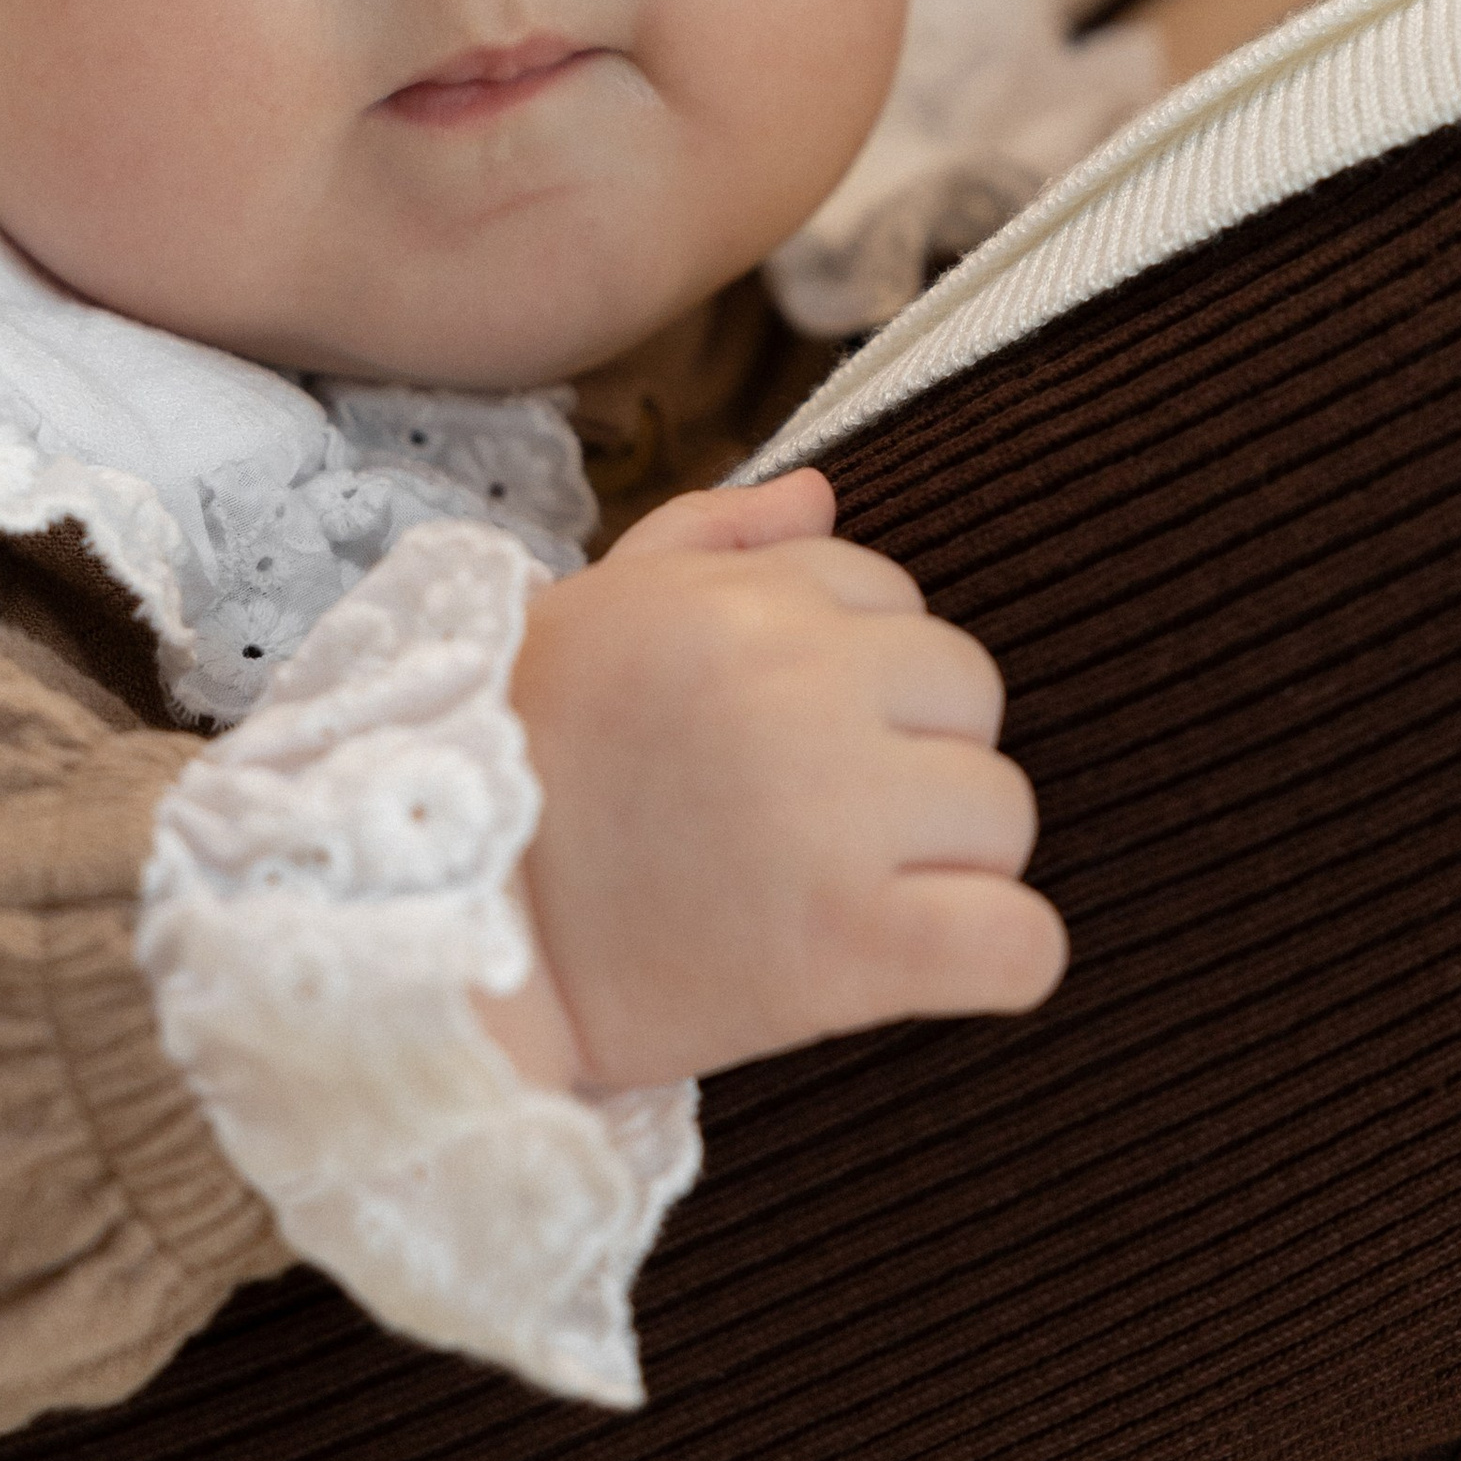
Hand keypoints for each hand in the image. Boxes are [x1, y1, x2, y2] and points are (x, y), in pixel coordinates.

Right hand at [478, 469, 1062, 1092]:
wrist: (443, 935)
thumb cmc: (515, 768)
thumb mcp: (592, 612)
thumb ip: (711, 536)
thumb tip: (823, 493)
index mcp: (740, 602)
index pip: (892, 599)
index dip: (850, 677)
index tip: (783, 744)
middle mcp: (796, 685)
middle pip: (968, 693)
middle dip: (913, 754)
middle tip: (820, 826)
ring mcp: (831, 815)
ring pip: (1003, 812)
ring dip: (950, 859)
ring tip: (844, 898)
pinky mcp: (849, 947)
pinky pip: (1017, 945)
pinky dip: (998, 962)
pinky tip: (932, 967)